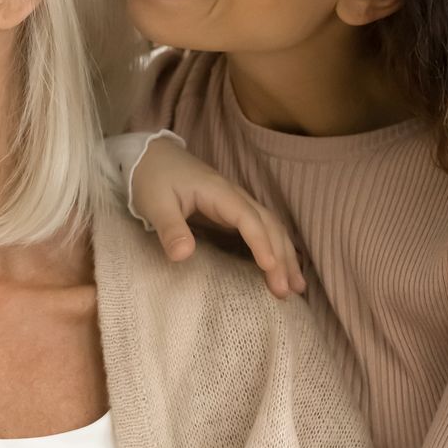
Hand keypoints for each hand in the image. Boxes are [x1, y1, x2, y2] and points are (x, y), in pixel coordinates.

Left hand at [128, 137, 304, 298]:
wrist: (150, 156)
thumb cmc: (151, 178)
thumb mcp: (155, 204)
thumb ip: (170, 228)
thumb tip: (182, 255)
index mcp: (218, 192)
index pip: (248, 219)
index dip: (261, 243)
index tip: (270, 268)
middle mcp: (234, 196)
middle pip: (268, 225)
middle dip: (281, 257)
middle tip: (287, 291)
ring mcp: (236, 203)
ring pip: (271, 228)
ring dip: (286, 256)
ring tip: (297, 287)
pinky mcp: (232, 212)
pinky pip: (261, 230)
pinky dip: (276, 249)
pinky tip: (283, 269)